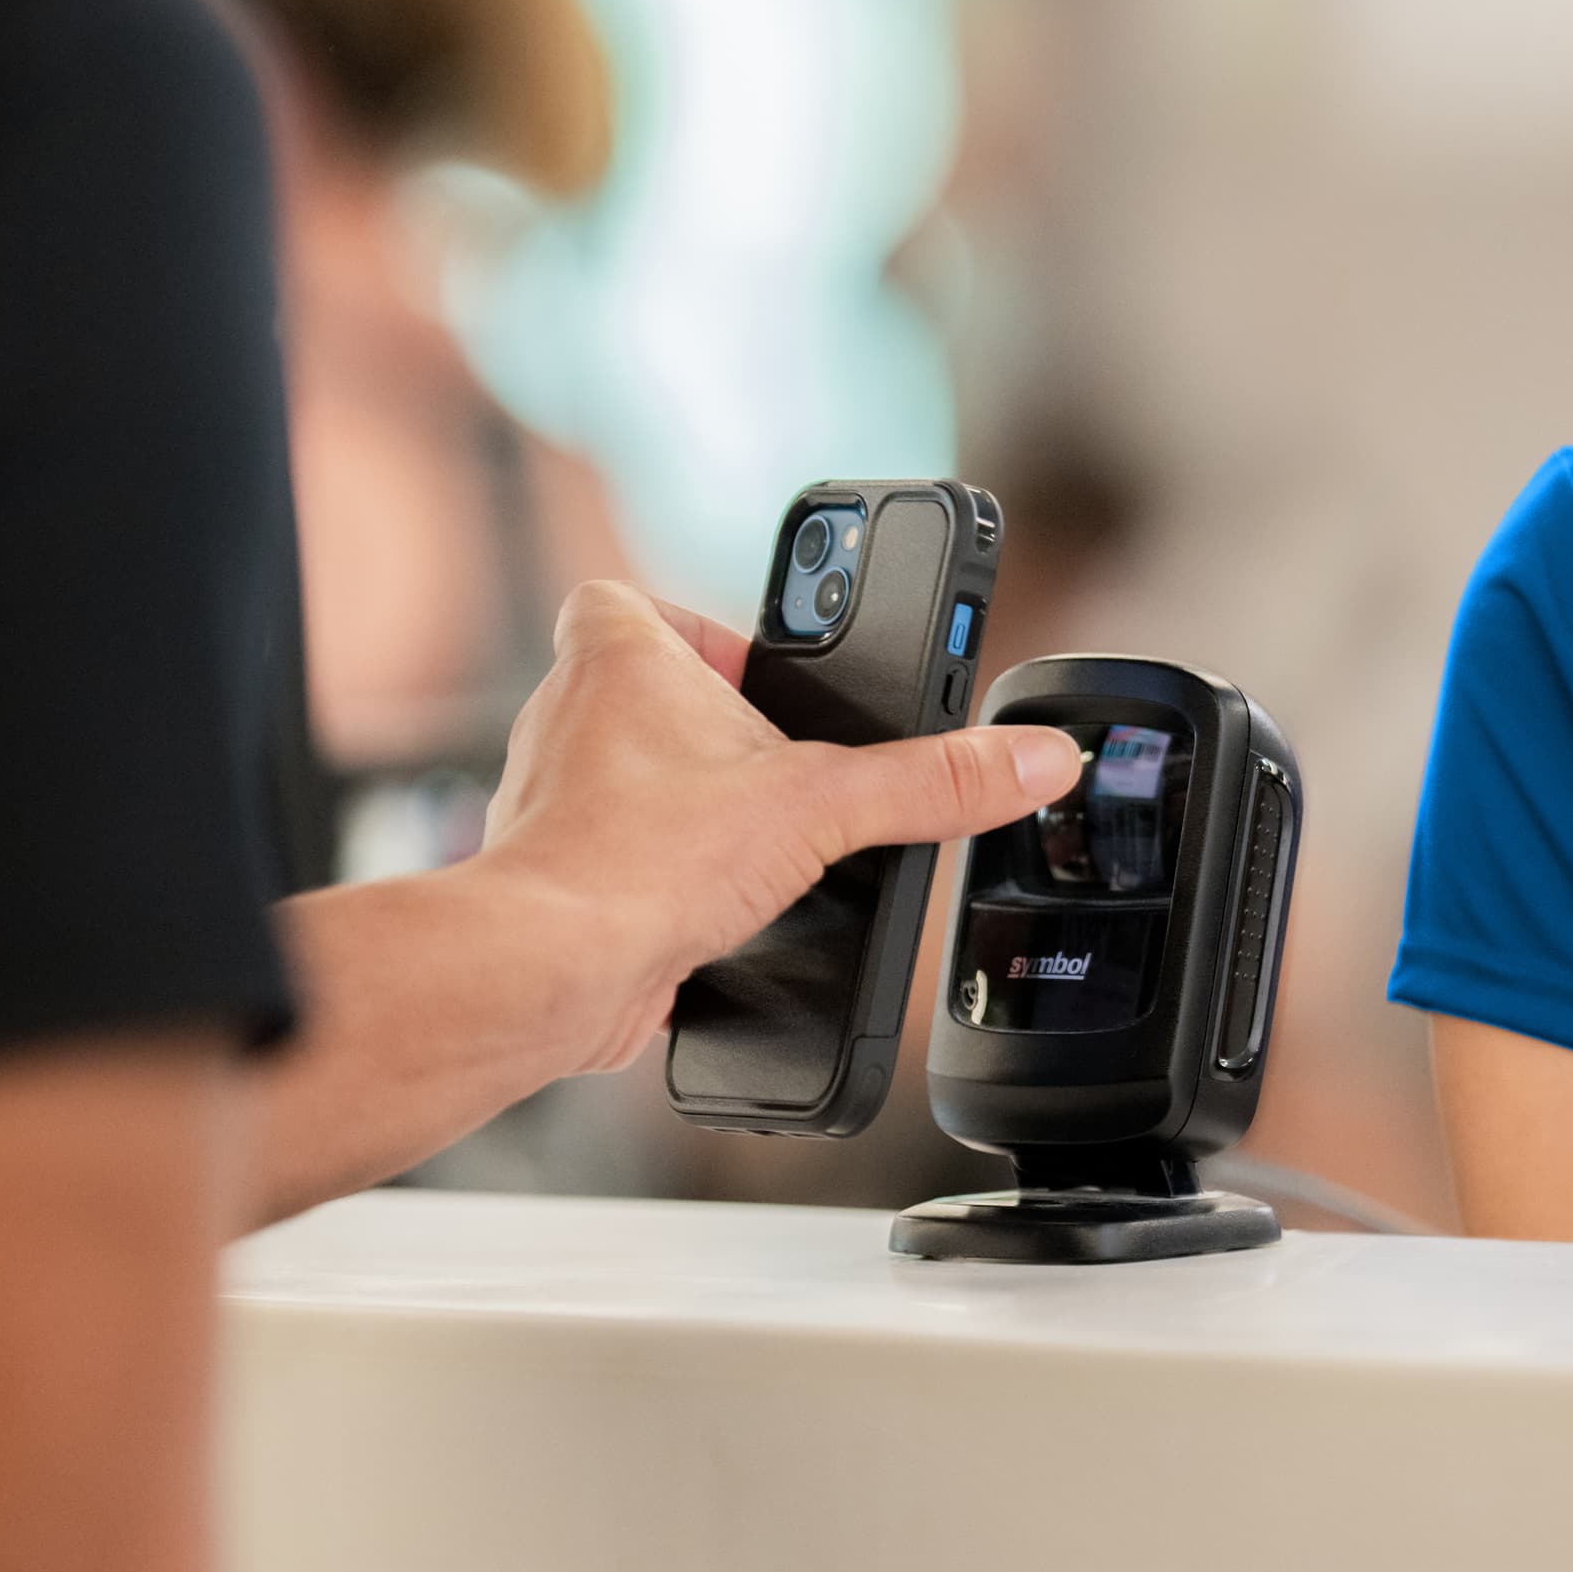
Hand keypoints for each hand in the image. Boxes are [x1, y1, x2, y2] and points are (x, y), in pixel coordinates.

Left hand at [464, 580, 1084, 1077]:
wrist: (549, 972)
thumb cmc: (635, 861)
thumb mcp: (820, 807)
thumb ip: (928, 783)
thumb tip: (1024, 759)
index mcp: (615, 657)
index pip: (635, 599)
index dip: (698, 628)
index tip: (760, 672)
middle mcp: (569, 719)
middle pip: (648, 695)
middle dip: (719, 732)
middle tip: (784, 765)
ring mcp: (554, 801)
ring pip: (632, 781)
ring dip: (692, 809)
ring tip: (757, 846)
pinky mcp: (560, 879)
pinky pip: (623, 859)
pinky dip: (669, 882)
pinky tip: (716, 913)